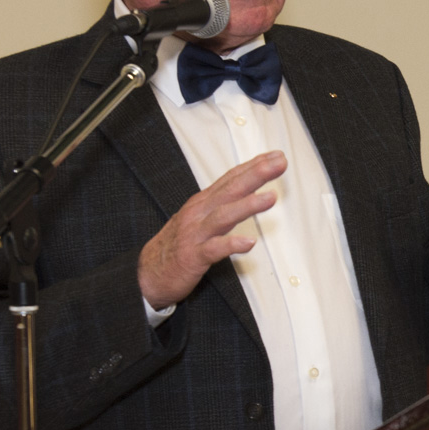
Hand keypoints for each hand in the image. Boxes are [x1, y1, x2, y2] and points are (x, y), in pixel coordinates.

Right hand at [138, 152, 286, 308]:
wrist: (149, 273)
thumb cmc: (179, 245)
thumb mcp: (200, 218)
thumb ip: (223, 204)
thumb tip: (249, 190)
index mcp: (203, 203)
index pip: (231, 178)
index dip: (254, 166)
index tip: (276, 156)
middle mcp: (199, 213)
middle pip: (230, 190)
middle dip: (256, 175)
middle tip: (278, 164)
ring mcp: (195, 234)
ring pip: (223, 216)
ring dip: (247, 205)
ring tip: (271, 197)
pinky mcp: (193, 256)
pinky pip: (214, 249)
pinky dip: (231, 245)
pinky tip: (249, 243)